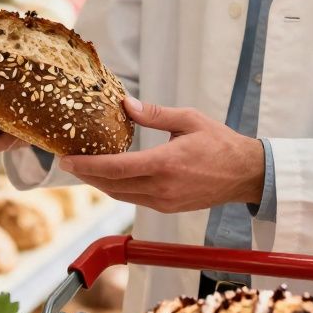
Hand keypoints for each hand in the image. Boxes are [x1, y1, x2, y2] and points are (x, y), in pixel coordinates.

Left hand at [59, 99, 264, 213]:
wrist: (245, 174)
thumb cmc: (220, 143)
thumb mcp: (189, 119)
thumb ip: (153, 114)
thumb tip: (124, 104)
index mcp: (166, 164)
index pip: (115, 168)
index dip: (87, 165)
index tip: (67, 160)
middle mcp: (162, 187)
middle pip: (111, 185)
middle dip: (86, 175)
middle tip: (67, 162)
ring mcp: (165, 201)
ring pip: (120, 195)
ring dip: (99, 183)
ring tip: (83, 168)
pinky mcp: (168, 208)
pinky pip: (134, 199)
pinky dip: (117, 188)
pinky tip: (110, 176)